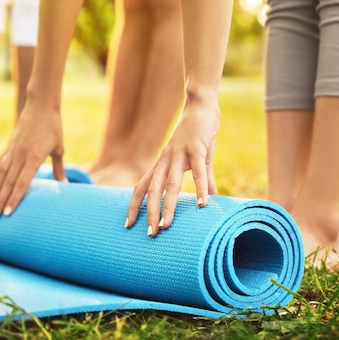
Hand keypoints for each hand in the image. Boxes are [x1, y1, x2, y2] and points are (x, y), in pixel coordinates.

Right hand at [0, 99, 65, 216]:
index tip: (9, 212)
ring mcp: (13, 150)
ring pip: (2, 175)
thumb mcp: (59, 148)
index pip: (22, 182)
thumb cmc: (53, 126)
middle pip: (9, 182)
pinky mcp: (10, 147)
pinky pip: (1, 166)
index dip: (15, 198)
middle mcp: (20, 155)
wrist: (40, 105)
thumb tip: (63, 184)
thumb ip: (58, 168)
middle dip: (1, 201)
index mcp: (33, 157)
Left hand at [125, 99, 219, 235]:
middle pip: (151, 189)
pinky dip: (200, 188)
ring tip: (166, 225)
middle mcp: (165, 160)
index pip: (141, 187)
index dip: (134, 205)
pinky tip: (204, 204)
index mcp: (161, 163)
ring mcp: (179, 154)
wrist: (200, 106)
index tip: (128, 224)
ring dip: (168, 206)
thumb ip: (203, 180)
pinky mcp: (197, 148)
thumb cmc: (197, 135)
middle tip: (149, 234)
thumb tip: (210, 199)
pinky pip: (198, 171)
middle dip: (148, 212)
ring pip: (170, 184)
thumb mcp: (198, 159)